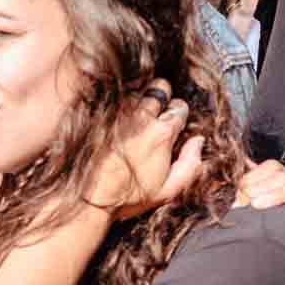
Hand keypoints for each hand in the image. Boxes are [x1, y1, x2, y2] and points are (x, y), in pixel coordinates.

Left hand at [86, 82, 204, 221]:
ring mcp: (117, 112)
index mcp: (162, 133)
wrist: (86, 196)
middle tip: (157, 111)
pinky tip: (115, 113)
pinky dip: (117, 99)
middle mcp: (141, 117)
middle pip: (160, 88)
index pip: (180, 107)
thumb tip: (198, 141)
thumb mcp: (167, 191)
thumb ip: (190, 165)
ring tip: (135, 112)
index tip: (172, 123)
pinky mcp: (97, 113)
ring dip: (139, 96)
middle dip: (162, 96)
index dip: (177, 115)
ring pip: (136, 88)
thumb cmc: (126, 196)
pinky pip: (112, 95)